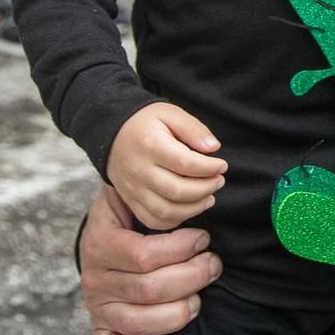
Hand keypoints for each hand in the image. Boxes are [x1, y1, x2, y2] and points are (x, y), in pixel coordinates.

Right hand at [79, 185, 220, 334]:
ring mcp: (96, 307)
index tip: (203, 239)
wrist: (103, 237)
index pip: (143, 255)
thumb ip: (158, 202)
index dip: (182, 249)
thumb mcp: (135, 199)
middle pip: (148, 290)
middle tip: (213, 266)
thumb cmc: (131, 218)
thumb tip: (199, 201)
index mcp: (100, 242)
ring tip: (198, 299)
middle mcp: (94, 278)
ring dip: (178, 312)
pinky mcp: (100, 330)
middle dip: (192, 278)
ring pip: (138, 322)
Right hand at [106, 102, 226, 229]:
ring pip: (166, 211)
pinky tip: (189, 208)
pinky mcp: (131, 201)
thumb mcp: (170, 113)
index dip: (209, 168)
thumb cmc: (146, 123)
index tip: (222, 165)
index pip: (186, 164)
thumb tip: (214, 148)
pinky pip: (153, 221)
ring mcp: (134, 189)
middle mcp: (140, 171)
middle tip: (219, 180)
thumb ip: (193, 129)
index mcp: (150, 145)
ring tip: (209, 196)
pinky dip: (175, 220)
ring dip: (194, 208)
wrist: (113, 134)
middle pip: (177, 191)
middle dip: (206, 188)